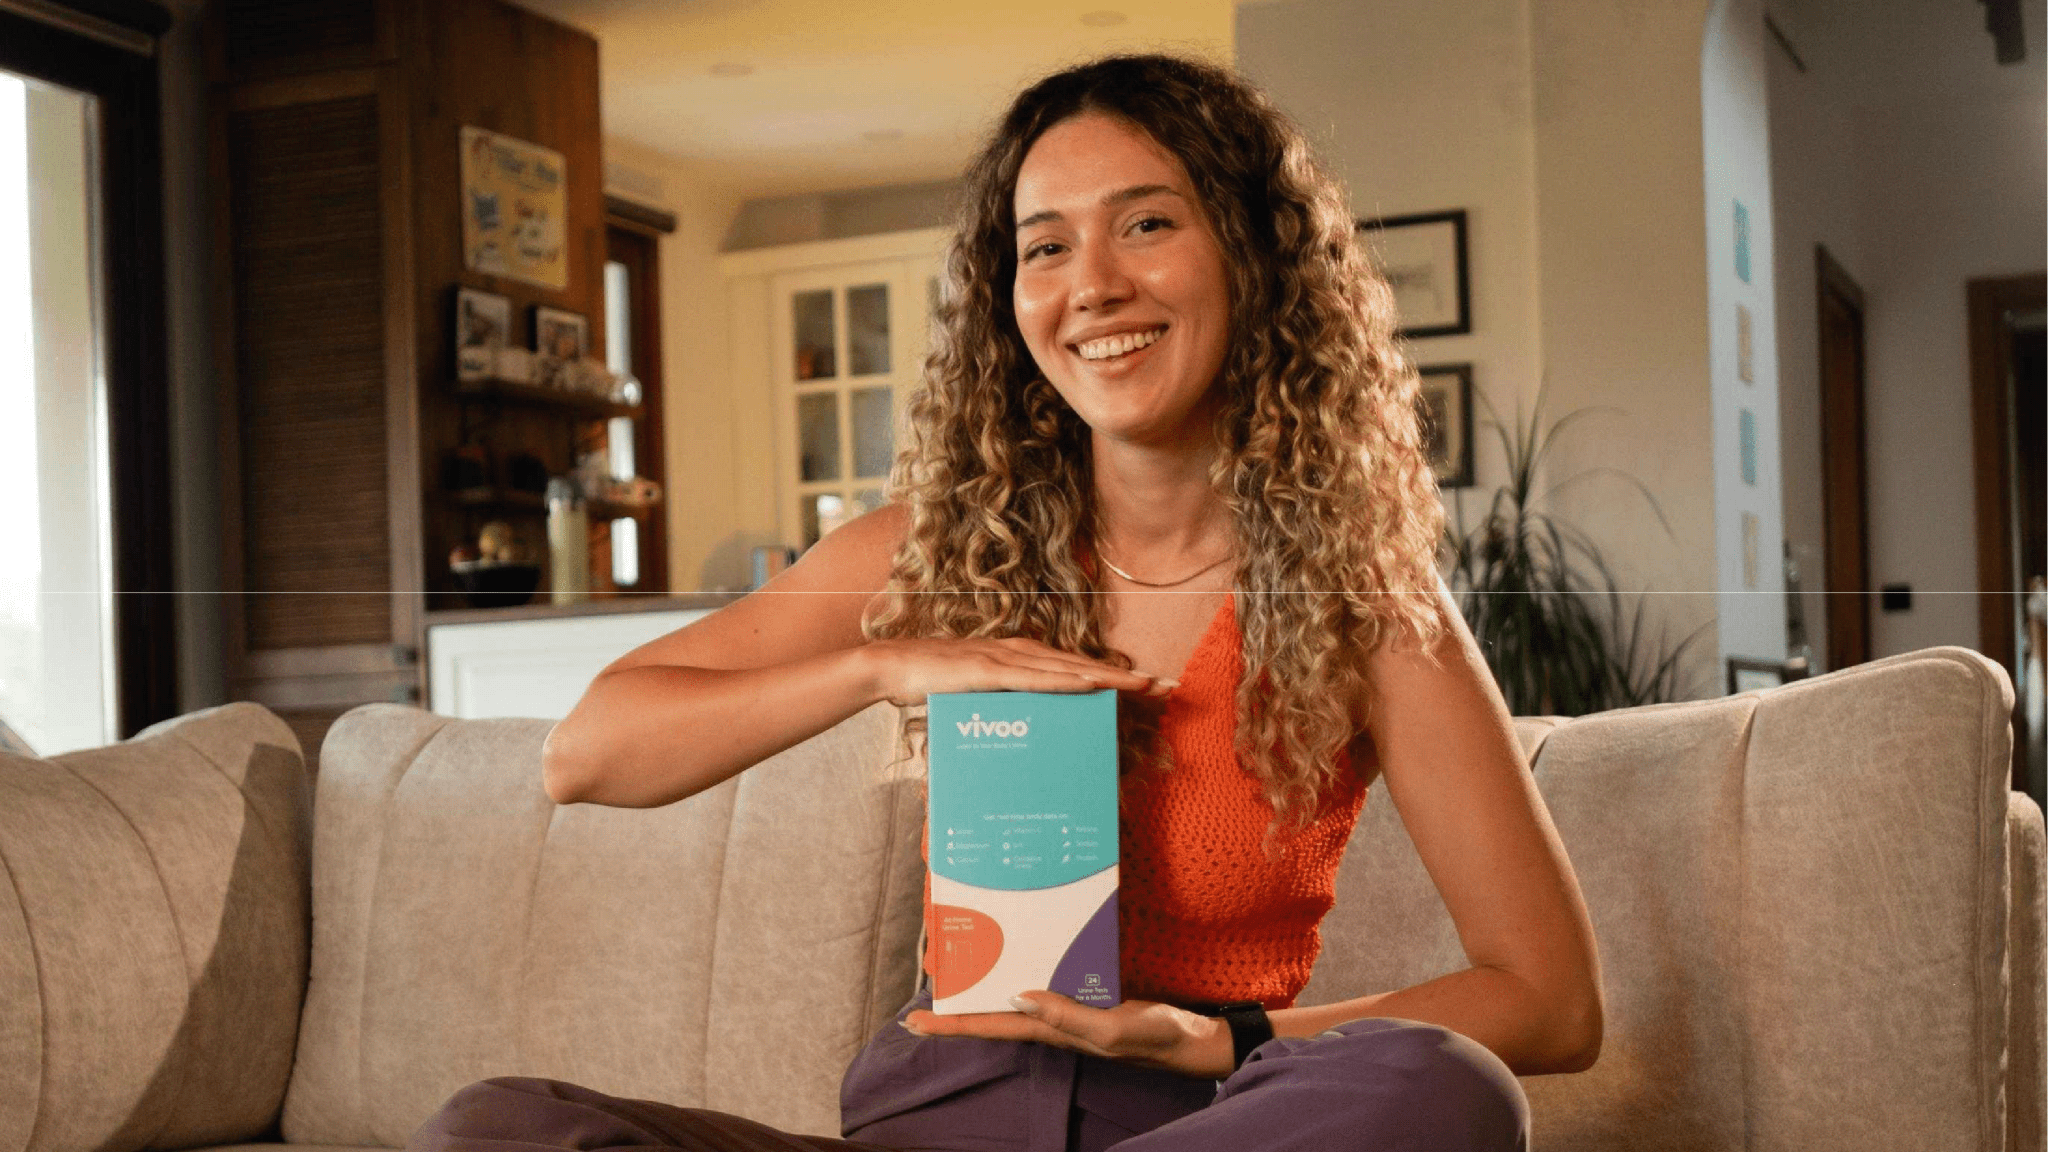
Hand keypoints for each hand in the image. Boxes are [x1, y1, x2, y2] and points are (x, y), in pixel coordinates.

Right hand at [865, 637, 1172, 707]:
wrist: (891, 667)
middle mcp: (1018, 652)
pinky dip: (1066, 679)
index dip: (1112, 675)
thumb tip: (1024, 734)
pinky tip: (1092, 683)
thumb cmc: (933, 684)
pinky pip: (1035, 677)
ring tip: (1142, 685)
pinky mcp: (988, 670)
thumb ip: (1002, 708)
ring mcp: (1005, 659)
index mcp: (1018, 658)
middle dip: (1124, 676)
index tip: (1146, 685)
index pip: (1073, 668)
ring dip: (1107, 677)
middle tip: (1164, 685)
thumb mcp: (977, 699)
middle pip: (1081, 666)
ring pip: (1067, 669)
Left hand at [902, 993, 1234, 1078]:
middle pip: (993, 1014)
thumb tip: (1017, 997)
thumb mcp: (1111, 1029)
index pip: (991, 1026)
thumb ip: (1066, 1015)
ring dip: (986, 987)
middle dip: (959, 1005)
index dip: (952, 1024)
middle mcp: (1052, 1022)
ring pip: (1014, 998)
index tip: (914, 1021)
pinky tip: (1019, 956)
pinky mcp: (1085, 995)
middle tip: (925, 989)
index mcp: (1052, 1032)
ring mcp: (1067, 1009)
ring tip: (960, 967)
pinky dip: (1024, 970)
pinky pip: (1044, 983)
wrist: (1192, 1038)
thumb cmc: (1154, 1037)